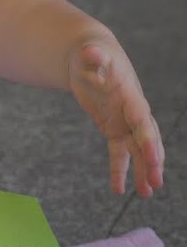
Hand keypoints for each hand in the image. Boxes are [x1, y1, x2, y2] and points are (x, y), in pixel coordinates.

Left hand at [68, 37, 163, 196]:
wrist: (92, 56)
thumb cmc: (91, 54)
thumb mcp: (89, 54)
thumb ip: (94, 57)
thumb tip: (92, 52)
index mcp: (130, 96)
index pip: (142, 121)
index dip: (148, 140)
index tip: (155, 160)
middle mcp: (132, 111)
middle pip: (146, 139)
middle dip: (152, 162)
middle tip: (157, 183)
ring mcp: (125, 121)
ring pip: (137, 150)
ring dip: (142, 171)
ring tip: (147, 193)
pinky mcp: (114, 128)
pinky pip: (119, 153)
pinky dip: (119, 170)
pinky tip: (119, 189)